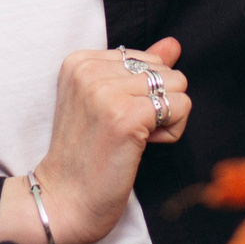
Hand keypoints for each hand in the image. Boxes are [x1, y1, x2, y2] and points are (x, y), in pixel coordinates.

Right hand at [0, 38, 189, 243]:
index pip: (146, 59)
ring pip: (177, 86)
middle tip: (125, 131)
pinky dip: (170, 131)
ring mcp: (106, 92)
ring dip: (165, 118)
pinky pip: (181, 106)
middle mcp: (89, 69)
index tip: (114, 118)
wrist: (64, 200)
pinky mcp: (126, 116)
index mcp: (79, 60)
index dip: (141, 93)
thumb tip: (173, 43)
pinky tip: (142, 146)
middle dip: (156, 103)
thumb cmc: (86, 155)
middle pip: (164, 70)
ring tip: (133, 139)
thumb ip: (138, 70)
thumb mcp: (106, 101)